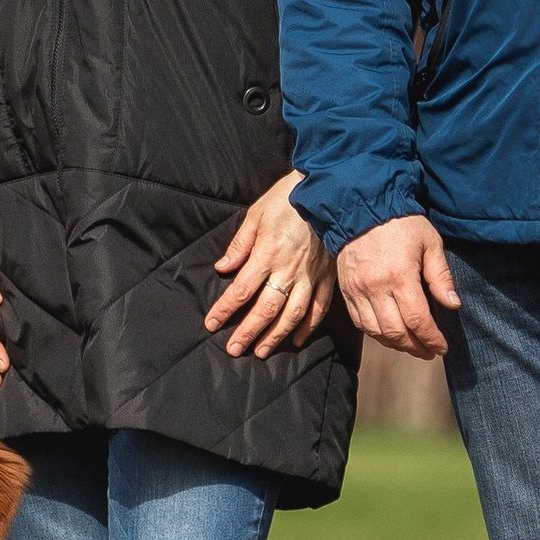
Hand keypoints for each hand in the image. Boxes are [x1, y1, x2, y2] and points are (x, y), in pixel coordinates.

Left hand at [205, 173, 334, 359]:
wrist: (327, 188)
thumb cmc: (287, 198)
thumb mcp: (256, 214)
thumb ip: (240, 244)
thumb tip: (223, 268)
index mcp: (267, 253)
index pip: (241, 289)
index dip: (225, 310)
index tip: (212, 324)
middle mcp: (288, 269)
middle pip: (265, 309)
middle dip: (247, 332)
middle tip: (234, 350)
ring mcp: (310, 275)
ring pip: (292, 314)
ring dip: (275, 336)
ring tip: (261, 352)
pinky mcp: (328, 276)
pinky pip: (318, 308)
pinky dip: (307, 327)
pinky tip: (296, 339)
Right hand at [335, 214, 461, 363]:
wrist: (362, 208)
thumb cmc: (401, 224)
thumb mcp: (429, 243)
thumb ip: (441, 276)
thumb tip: (452, 305)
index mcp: (399, 275)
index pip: (417, 320)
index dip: (431, 338)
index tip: (442, 347)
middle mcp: (376, 287)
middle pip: (396, 332)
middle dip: (415, 347)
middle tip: (429, 351)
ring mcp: (357, 290)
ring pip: (376, 332)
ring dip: (395, 345)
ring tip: (411, 345)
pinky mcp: (346, 290)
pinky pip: (360, 323)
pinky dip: (376, 334)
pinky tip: (389, 334)